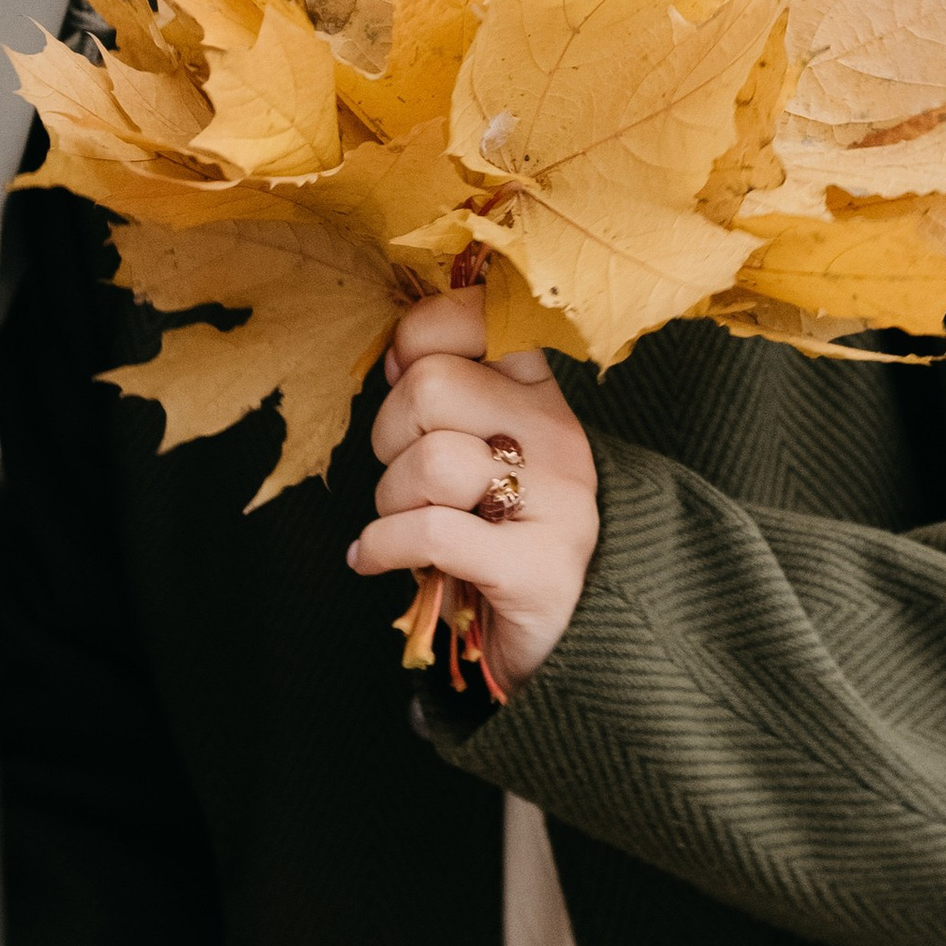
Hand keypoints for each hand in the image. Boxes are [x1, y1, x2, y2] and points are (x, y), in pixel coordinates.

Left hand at [349, 286, 598, 694]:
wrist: (573, 630)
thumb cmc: (502, 526)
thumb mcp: (484, 442)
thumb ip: (448, 391)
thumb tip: (393, 357)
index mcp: (540, 392)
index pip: (479, 315)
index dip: (419, 337)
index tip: (403, 378)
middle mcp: (556, 434)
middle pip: (431, 387)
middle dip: (389, 434)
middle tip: (405, 474)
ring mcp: (556, 501)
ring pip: (429, 461)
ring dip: (391, 499)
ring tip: (406, 522)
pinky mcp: (538, 567)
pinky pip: (431, 533)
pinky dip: (381, 547)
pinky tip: (371, 559)